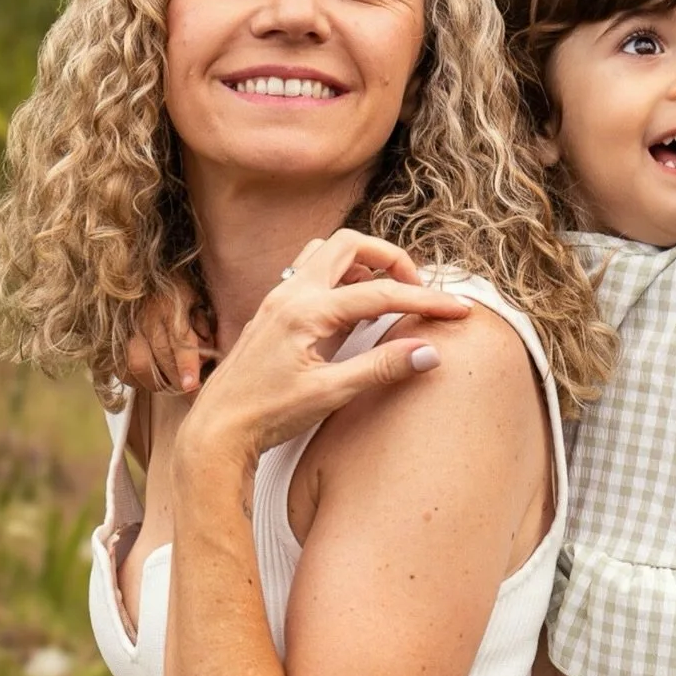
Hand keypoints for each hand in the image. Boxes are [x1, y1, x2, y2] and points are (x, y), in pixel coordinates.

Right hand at [128, 279, 208, 393]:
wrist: (134, 274)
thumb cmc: (174, 289)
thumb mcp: (194, 297)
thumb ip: (202, 323)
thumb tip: (208, 353)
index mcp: (167, 304)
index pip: (177, 338)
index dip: (185, 364)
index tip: (192, 385)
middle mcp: (142, 316)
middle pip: (158, 357)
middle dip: (176, 381)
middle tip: (192, 395)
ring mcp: (123, 328)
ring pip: (136, 366)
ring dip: (156, 383)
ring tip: (172, 386)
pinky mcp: (109, 340)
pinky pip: (121, 369)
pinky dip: (137, 380)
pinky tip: (151, 380)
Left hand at [171, 230, 474, 471]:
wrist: (217, 431)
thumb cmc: (267, 414)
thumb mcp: (330, 394)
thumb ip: (381, 368)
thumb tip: (429, 352)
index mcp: (306, 310)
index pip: (380, 293)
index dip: (425, 302)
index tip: (458, 310)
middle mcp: (289, 293)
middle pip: (351, 244)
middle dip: (392, 259)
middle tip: (416, 290)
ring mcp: (277, 298)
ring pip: (327, 252)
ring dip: (362, 263)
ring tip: (386, 296)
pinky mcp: (273, 311)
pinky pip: (311, 272)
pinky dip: (340, 277)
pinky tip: (352, 312)